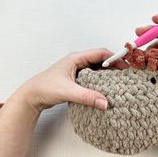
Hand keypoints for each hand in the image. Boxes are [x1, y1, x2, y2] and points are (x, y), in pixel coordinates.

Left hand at [12, 48, 128, 111]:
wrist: (32, 96)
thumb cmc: (45, 88)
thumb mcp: (68, 91)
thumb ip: (87, 97)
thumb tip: (105, 102)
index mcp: (76, 58)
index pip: (100, 54)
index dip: (114, 58)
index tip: (125, 66)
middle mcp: (77, 62)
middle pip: (100, 60)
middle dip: (113, 66)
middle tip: (125, 75)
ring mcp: (76, 71)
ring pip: (97, 69)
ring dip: (107, 74)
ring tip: (118, 82)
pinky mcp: (76, 79)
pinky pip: (92, 77)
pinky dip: (100, 81)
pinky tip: (105, 88)